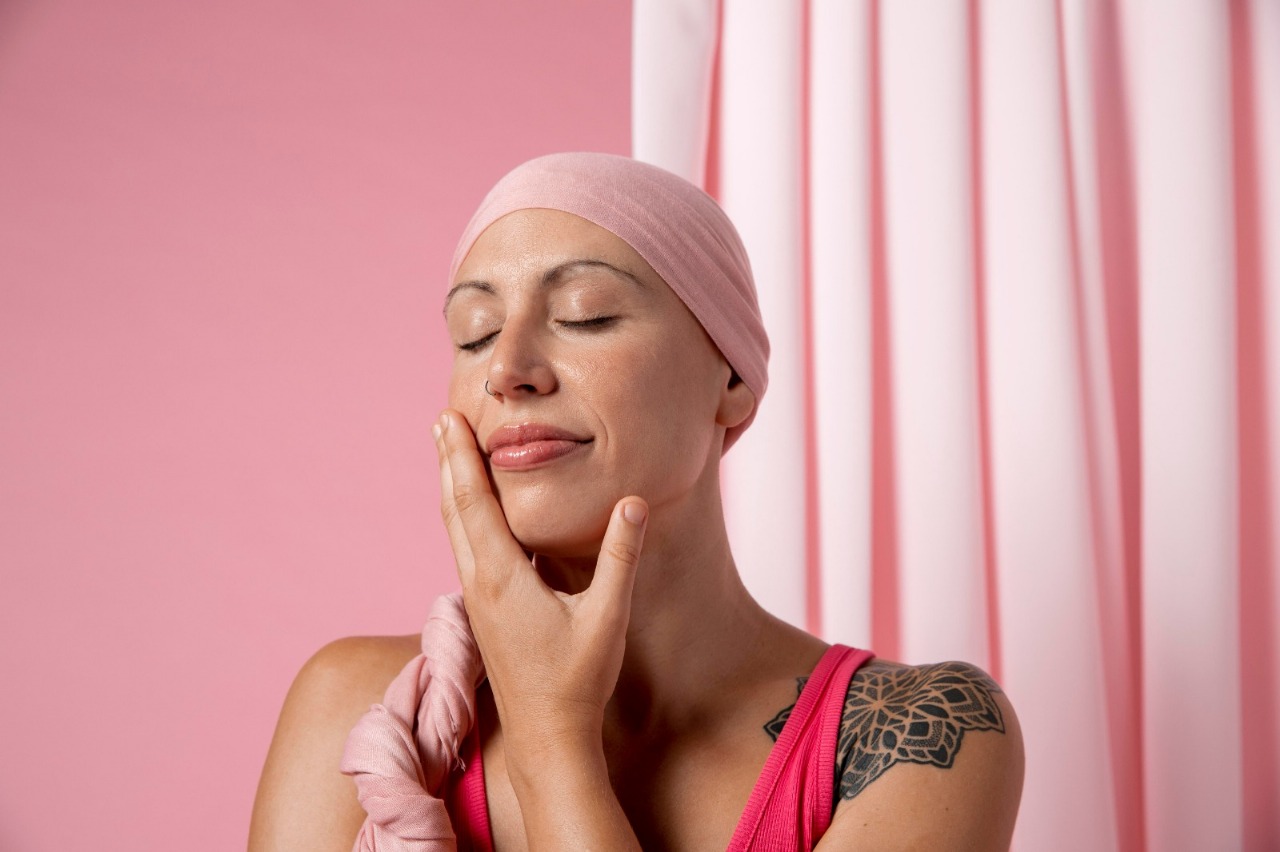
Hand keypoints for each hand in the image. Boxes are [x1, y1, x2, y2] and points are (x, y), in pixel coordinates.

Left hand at [432, 409, 648, 750]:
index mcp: (503, 578)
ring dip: (451, 488)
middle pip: (454, 510)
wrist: (547, 737)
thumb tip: (634, 502)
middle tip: (440, 420)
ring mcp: (478, 601)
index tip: (448, 420)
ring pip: (455, 531)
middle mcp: (480, 585)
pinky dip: (462, 517)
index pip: (475, 503)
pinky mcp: (484, 613)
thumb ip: (621, 558)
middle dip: (448, 462)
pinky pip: (465, 550)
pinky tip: (473, 515)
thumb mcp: (608, 617)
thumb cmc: (578, 680)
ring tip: (448, 455)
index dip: (461, 458)